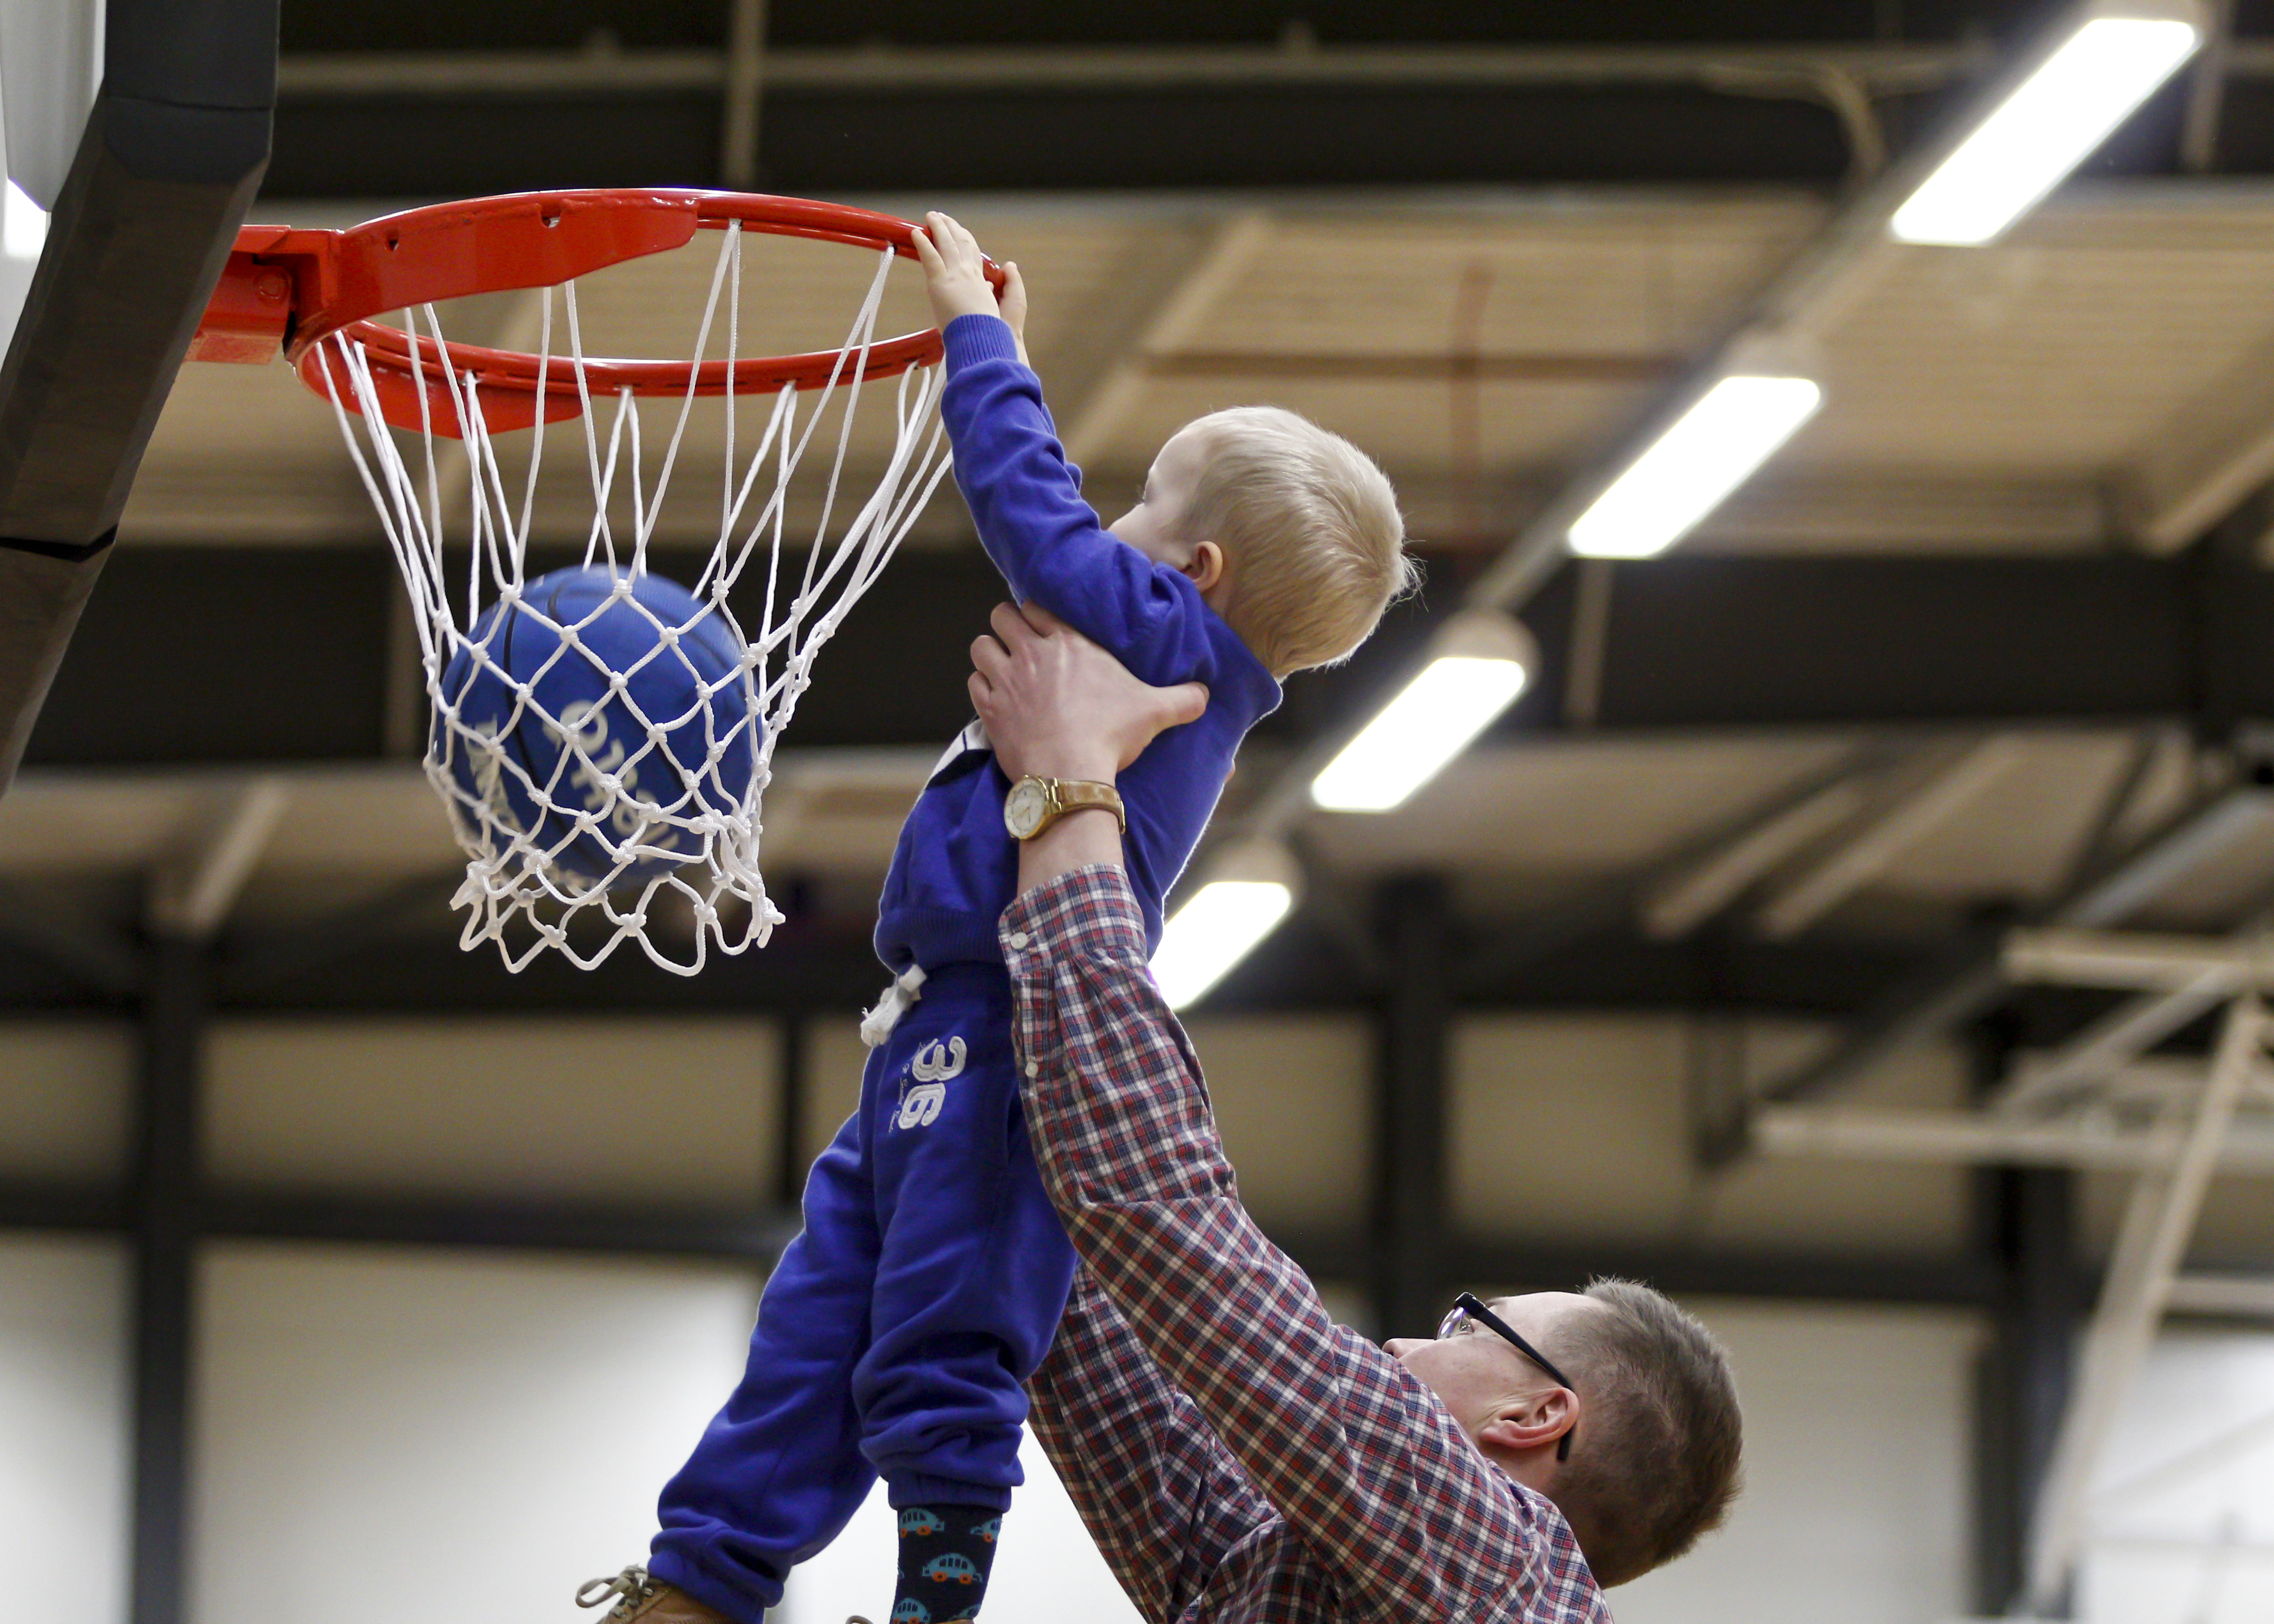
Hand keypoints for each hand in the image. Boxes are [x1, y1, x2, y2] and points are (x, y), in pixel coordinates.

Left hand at [912, 211, 1023, 360]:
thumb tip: (987, 287)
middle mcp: (968, 273)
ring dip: (938, 227)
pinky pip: (930, 256)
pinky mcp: (940, 281)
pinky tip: (916, 233)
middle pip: (960, 242)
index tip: (959, 230)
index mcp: (979, 280)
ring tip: (931, 217)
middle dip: (951, 227)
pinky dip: (923, 243)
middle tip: (942, 217)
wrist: (979, 337)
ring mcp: (955, 274)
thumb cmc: (983, 330)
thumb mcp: (987, 309)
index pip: (972, 253)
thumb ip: (984, 294)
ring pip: (946, 244)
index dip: (965, 238)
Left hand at [969, 602, 1206, 783]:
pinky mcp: (991, 710)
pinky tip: (995, 698)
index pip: (1037, 606)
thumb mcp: (1155, 712)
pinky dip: (982, 687)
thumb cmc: (1111, 735)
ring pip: (981, 646)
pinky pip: (974, 683)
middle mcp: (1032, 653)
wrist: (1070, 774)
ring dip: (990, 654)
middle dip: (1007, 626)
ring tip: (1002, 667)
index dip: (1037, 615)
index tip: (1043, 628)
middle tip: (1020, 645)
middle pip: (1002, 616)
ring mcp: (1007, 680)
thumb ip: (1183, 699)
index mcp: (1069, 642)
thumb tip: (1206, 695)